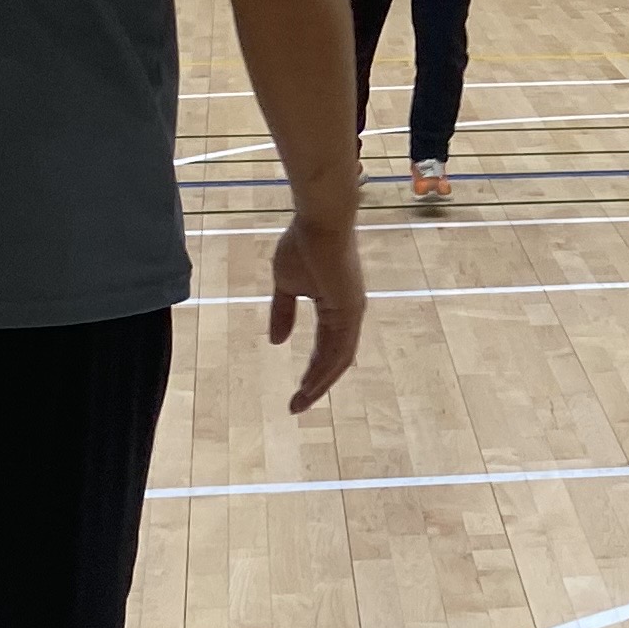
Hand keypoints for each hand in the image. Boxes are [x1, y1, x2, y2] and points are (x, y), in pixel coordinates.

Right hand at [266, 212, 369, 411]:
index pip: (326, 346)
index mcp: (336, 307)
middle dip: (316, 384)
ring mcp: (352, 312)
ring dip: (320, 383)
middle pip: (336, 359)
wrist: (319, 221)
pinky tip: (311, 384)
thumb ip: (283, 312)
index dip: (312, 370)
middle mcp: (349, 313)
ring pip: (339, 359)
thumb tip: (276, 341)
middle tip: (297, 405)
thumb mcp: (286, 285)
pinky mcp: (350, 310)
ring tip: (300, 402)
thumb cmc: (303, 245)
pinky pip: (340, 348)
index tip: (296, 390)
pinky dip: (325, 369)